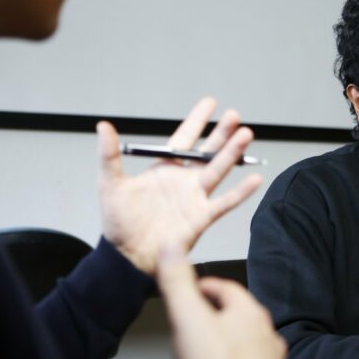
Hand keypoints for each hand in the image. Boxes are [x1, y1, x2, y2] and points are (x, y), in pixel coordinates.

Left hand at [96, 97, 262, 275]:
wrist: (127, 255)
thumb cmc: (119, 223)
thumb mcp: (110, 184)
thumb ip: (109, 155)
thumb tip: (103, 126)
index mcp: (164, 169)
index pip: (185, 138)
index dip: (197, 120)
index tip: (210, 103)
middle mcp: (184, 180)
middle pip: (207, 151)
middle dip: (221, 133)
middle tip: (233, 116)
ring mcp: (195, 198)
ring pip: (219, 170)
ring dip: (232, 153)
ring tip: (245, 134)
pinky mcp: (202, 217)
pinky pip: (225, 202)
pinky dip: (241, 192)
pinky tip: (254, 179)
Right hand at [156, 245, 285, 358]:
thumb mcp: (187, 317)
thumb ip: (177, 282)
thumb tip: (170, 247)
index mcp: (250, 313)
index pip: (227, 288)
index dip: (204, 287)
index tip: (190, 292)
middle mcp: (267, 335)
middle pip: (239, 316)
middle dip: (216, 315)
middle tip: (194, 320)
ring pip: (247, 343)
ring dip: (228, 342)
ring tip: (205, 350)